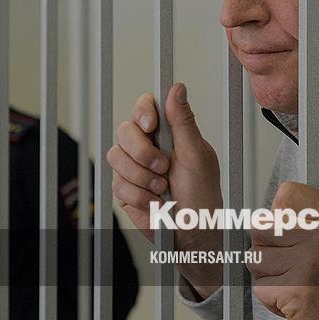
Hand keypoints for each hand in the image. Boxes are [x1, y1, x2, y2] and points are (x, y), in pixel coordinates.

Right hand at [107, 82, 223, 296]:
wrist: (192, 231)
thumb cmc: (202, 193)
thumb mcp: (197, 154)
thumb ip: (183, 121)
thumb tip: (177, 88)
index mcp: (168, 133)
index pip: (145, 107)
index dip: (142, 112)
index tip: (150, 125)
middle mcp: (148, 146)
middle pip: (124, 130)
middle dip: (142, 151)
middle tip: (163, 166)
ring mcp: (133, 167)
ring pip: (116, 157)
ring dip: (142, 176)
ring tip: (163, 188)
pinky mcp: (124, 188)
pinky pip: (117, 183)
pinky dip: (139, 195)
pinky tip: (155, 202)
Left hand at [247, 177, 318, 319]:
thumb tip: (302, 181)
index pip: (287, 194)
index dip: (278, 214)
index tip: (284, 228)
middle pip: (262, 226)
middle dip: (266, 248)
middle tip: (286, 262)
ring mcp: (308, 262)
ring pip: (256, 258)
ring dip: (267, 276)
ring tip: (292, 282)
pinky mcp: (295, 289)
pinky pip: (261, 288)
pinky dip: (271, 299)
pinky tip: (293, 299)